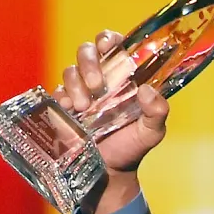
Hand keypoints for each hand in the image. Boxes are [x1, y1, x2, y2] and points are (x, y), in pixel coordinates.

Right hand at [54, 30, 169, 213]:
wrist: (108, 173)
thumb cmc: (131, 148)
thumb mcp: (151, 133)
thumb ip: (157, 112)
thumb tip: (148, 91)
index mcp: (122, 79)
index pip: (114, 46)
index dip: (109, 40)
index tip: (110, 47)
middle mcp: (100, 80)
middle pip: (87, 50)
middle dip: (89, 61)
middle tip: (96, 84)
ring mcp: (79, 91)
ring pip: (70, 69)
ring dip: (76, 83)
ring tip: (84, 106)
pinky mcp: (62, 105)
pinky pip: (56, 90)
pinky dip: (62, 96)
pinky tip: (71, 111)